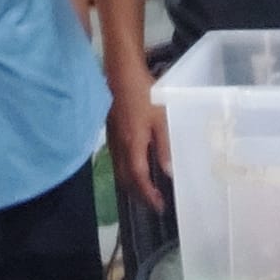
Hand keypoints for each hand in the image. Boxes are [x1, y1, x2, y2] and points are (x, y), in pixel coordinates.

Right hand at [106, 76, 171, 214]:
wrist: (121, 73)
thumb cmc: (144, 94)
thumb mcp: (161, 119)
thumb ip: (164, 146)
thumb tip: (168, 172)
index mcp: (133, 144)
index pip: (138, 177)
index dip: (147, 194)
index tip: (158, 206)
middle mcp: (120, 146)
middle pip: (125, 178)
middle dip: (138, 194)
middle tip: (152, 204)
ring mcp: (113, 138)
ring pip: (119, 170)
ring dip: (131, 184)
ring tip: (145, 191)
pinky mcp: (111, 131)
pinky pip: (117, 159)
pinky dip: (126, 171)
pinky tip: (135, 167)